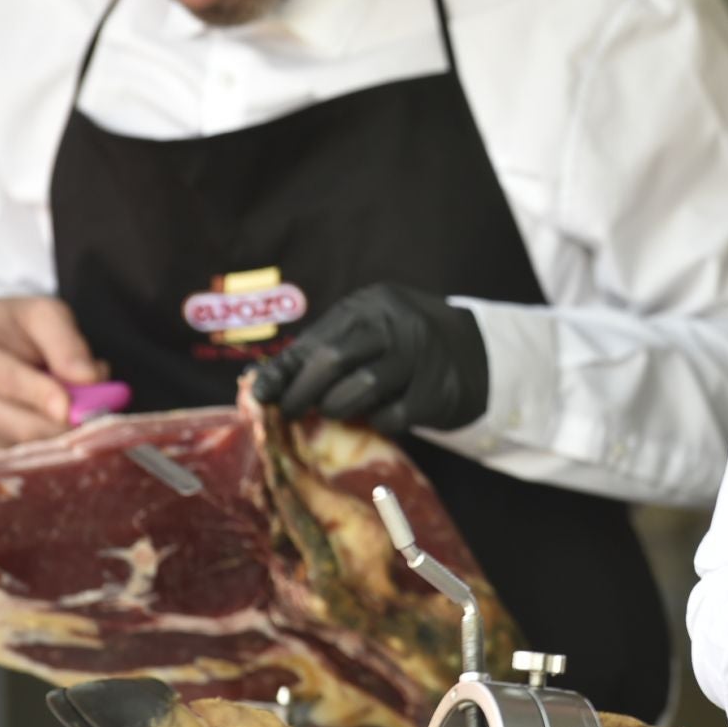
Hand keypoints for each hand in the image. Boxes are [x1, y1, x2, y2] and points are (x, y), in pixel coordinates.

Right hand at [0, 296, 107, 446]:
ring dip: (63, 429)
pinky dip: (55, 439)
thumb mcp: (44, 314)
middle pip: (17, 424)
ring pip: (27, 444)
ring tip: (81, 398)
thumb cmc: (17, 325)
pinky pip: (28, 454)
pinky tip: (64, 415)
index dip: (43, 396)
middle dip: (63, 423)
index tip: (71, 407)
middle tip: (100, 412)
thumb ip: (67, 342)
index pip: (9, 382)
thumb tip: (89, 378)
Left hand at [248, 284, 487, 436]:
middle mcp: (397, 322)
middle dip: (304, 392)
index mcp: (370, 305)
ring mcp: (421, 354)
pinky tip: (377, 416)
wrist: (468, 354)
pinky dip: (378, 421)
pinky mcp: (437, 388)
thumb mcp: (361, 335)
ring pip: (363, 386)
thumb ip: (316, 354)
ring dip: (338, 406)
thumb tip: (260, 385)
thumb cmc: (397, 347)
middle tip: (290, 412)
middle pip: (335, 359)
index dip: (285, 371)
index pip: (316, 339)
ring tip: (333, 411)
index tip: (262, 397)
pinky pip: (394, 415)